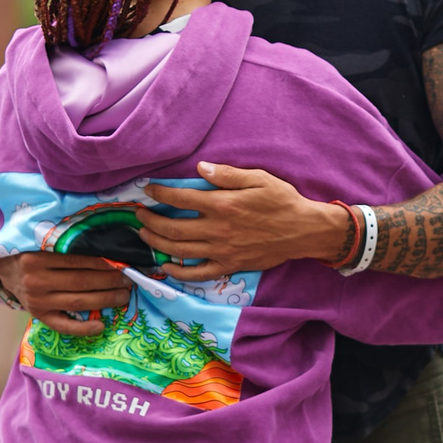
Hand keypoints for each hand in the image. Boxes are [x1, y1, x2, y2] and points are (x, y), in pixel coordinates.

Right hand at [0, 251, 131, 335]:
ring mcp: (38, 301)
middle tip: (129, 280)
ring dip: (105, 300)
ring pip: (78, 302)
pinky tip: (101, 325)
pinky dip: (83, 328)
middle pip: (82, 282)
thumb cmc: (28, 253)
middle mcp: (37, 281)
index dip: (104, 263)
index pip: (79, 261)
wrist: (4, 271)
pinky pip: (63, 326)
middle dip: (110, 281)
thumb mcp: (40, 243)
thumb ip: (65, 244)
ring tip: (124, 296)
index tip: (124, 263)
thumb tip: (105, 247)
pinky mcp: (39, 316)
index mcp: (37, 258)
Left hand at [138, 163, 352, 274]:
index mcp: (223, 205)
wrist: (304, 230)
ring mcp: (222, 250)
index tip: (148, 190)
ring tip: (144, 236)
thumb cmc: (282, 201)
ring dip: (157, 243)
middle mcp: (218, 230)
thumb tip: (200, 168)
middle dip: (150, 221)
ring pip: (180, 251)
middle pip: (173, 228)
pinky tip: (166, 266)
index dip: (160, 194)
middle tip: (138, 215)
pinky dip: (178, 272)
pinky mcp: (229, 266)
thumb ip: (227, 174)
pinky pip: (198, 274)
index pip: (181, 199)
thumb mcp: (258, 178)